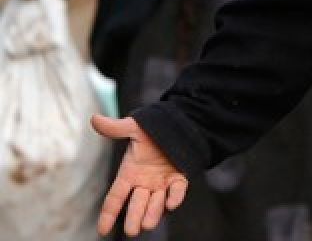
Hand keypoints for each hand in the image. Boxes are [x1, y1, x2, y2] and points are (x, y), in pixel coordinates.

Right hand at [93, 115, 188, 236]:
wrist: (177, 127)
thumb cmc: (151, 130)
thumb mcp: (134, 128)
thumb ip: (116, 128)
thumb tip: (94, 119)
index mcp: (129, 174)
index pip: (115, 197)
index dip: (108, 213)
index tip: (102, 230)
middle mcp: (144, 183)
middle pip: (136, 204)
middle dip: (133, 217)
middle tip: (132, 231)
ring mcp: (161, 183)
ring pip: (155, 203)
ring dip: (152, 213)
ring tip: (148, 224)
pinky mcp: (178, 179)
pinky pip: (177, 191)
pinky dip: (175, 197)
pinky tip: (172, 203)